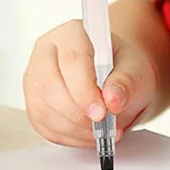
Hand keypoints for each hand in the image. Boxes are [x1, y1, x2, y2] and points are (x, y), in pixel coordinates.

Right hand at [22, 19, 158, 146]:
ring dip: (74, 128)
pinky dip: (67, 136)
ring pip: (42, 108)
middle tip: (103, 127)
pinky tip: (87, 134)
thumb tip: (112, 100)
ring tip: (101, 132)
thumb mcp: (136, 70)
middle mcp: (47, 50)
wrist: (117, 79)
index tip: (102, 113)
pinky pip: (42, 124)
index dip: (84, 90)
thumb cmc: (124, 68)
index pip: (71, 60)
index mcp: (72, 32)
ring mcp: (35, 76)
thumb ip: (126, 82)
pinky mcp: (33, 100)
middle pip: (49, 85)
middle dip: (77, 114)